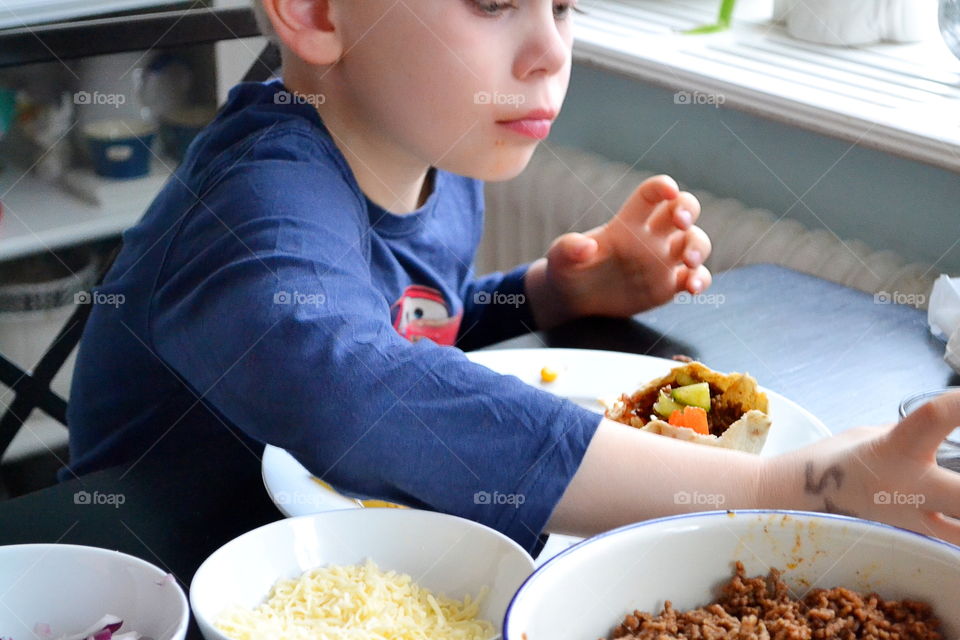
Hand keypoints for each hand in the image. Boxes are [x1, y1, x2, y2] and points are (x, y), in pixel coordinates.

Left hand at [525, 175, 711, 326]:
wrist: (573, 301)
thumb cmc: (566, 270)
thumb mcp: (559, 257)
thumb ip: (569, 248)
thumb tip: (588, 246)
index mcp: (627, 224)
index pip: (650, 195)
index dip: (662, 187)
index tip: (669, 190)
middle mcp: (650, 237)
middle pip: (683, 209)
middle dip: (688, 209)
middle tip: (681, 223)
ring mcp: (662, 261)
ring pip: (695, 242)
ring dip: (699, 247)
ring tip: (688, 261)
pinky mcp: (668, 286)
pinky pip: (694, 277)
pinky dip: (701, 280)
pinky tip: (693, 289)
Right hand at [763, 392, 959, 543]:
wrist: (792, 501)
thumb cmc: (829, 464)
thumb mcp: (871, 437)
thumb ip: (912, 436)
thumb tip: (940, 430)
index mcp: (895, 450)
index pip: (935, 418)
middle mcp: (910, 489)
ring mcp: (914, 522)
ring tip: (953, 494)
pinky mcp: (912, 542)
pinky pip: (948, 540)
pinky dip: (954, 531)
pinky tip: (951, 515)